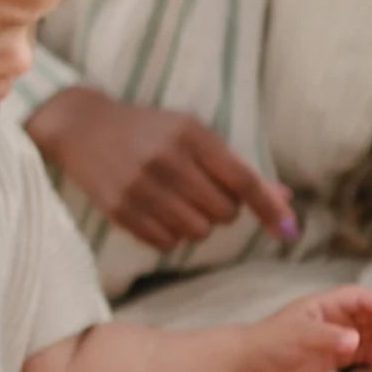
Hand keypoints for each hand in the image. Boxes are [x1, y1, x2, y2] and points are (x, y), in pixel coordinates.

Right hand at [30, 88, 295, 249]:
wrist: (82, 127)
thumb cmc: (149, 130)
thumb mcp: (192, 134)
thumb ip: (237, 168)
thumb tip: (284, 200)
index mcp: (190, 135)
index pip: (242, 179)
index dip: (269, 208)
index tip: (289, 231)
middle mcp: (166, 160)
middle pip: (223, 213)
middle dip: (221, 210)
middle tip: (201, 193)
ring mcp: (140, 187)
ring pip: (196, 232)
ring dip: (196, 224)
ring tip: (177, 202)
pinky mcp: (119, 210)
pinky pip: (166, 243)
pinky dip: (170, 235)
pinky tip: (157, 212)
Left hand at [247, 286, 371, 371]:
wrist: (255, 363)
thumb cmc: (272, 341)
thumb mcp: (299, 335)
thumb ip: (328, 336)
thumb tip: (355, 340)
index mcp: (327, 304)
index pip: (361, 298)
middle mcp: (337, 318)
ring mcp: (338, 337)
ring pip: (371, 337)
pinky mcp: (337, 356)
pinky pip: (364, 354)